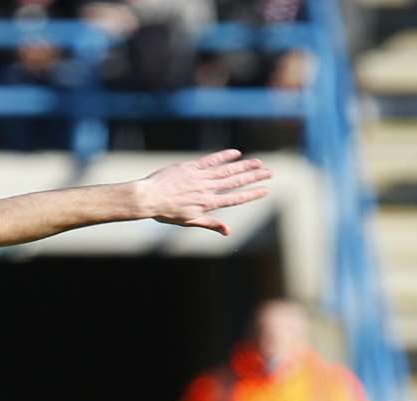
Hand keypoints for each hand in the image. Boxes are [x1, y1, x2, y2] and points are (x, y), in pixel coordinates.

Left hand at [135, 149, 271, 235]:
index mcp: (207, 204)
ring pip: (227, 170)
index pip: (235, 198)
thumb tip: (228, 231)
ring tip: (259, 162)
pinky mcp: (190, 167)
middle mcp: (207, 190)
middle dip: (254, 177)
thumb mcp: (189, 221)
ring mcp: (199, 177)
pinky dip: (224, 156)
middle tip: (269, 172)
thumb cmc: (166, 212)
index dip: (252, 194)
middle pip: (236, 182)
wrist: (147, 198)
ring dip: (244, 166)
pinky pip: (210, 160)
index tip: (265, 190)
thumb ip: (210, 224)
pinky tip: (236, 153)